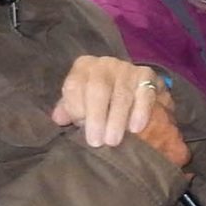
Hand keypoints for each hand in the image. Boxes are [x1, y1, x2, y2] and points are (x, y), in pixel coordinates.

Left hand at [52, 56, 188, 167]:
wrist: (132, 86)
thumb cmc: (100, 99)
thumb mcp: (81, 101)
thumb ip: (69, 109)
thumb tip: (59, 118)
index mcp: (83, 67)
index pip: (74, 85)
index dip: (75, 107)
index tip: (79, 125)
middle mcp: (104, 64)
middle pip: (98, 89)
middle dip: (96, 116)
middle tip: (96, 141)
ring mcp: (127, 69)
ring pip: (121, 95)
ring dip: (116, 120)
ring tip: (112, 141)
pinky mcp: (147, 76)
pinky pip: (145, 94)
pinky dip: (140, 112)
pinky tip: (135, 129)